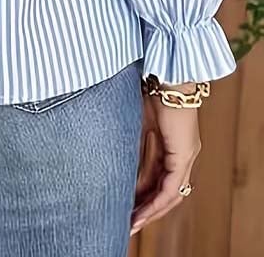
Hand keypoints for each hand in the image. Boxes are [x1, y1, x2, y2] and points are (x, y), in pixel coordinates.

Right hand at [131, 83, 200, 235]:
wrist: (165, 75)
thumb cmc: (149, 87)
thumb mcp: (135, 119)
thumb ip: (130, 138)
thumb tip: (111, 152)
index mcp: (171, 141)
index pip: (158, 174)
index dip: (142, 191)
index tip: (126, 201)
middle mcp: (183, 151)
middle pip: (166, 189)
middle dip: (146, 206)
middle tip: (128, 220)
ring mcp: (186, 154)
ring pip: (171, 193)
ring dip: (151, 209)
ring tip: (133, 221)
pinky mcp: (183, 154)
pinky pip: (171, 187)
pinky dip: (156, 201)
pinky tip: (142, 210)